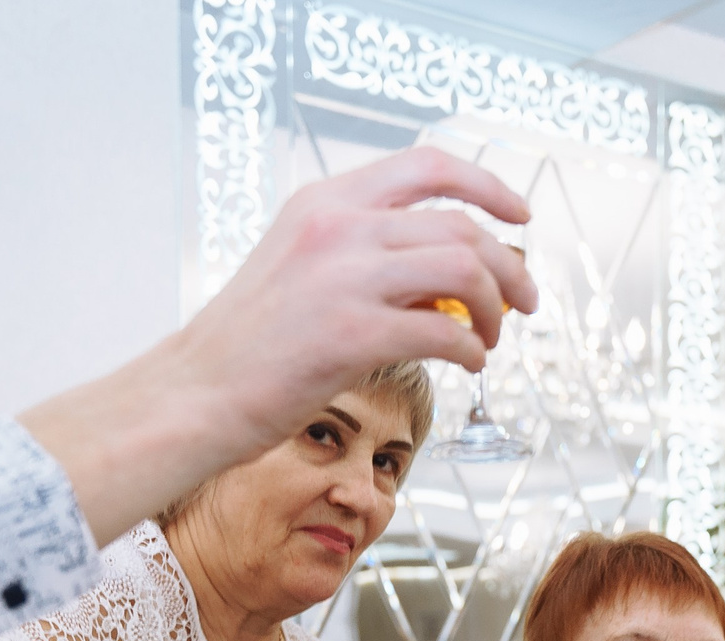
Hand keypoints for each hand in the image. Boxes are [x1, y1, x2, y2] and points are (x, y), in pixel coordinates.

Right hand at [167, 146, 535, 456]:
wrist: (199, 390)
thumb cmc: (253, 343)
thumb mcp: (303, 265)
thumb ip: (366, 252)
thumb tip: (447, 274)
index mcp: (326, 201)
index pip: (428, 166)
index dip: (487, 185)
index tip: (519, 216)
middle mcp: (339, 226)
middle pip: (461, 224)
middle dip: (510, 264)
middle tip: (525, 300)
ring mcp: (345, 277)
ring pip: (464, 270)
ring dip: (496, 307)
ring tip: (492, 337)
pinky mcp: (352, 334)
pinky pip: (446, 331)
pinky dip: (472, 349)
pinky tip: (469, 363)